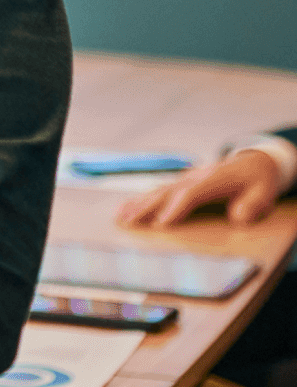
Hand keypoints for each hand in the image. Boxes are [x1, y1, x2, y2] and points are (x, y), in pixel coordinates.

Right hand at [115, 149, 284, 227]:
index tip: (161, 224)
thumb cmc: (258, 182)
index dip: (176, 208)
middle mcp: (196, 176)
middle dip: (148, 207)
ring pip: (158, 190)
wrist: (254, 162)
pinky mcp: (182, 182)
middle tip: (131, 222)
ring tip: (121, 216)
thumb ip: (253, 206)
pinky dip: (141, 199)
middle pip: (167, 191)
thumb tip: (238, 218)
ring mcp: (186, 178)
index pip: (191, 194)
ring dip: (139, 203)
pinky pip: (158, 190)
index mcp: (215, 179)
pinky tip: (127, 208)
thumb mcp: (264, 193)